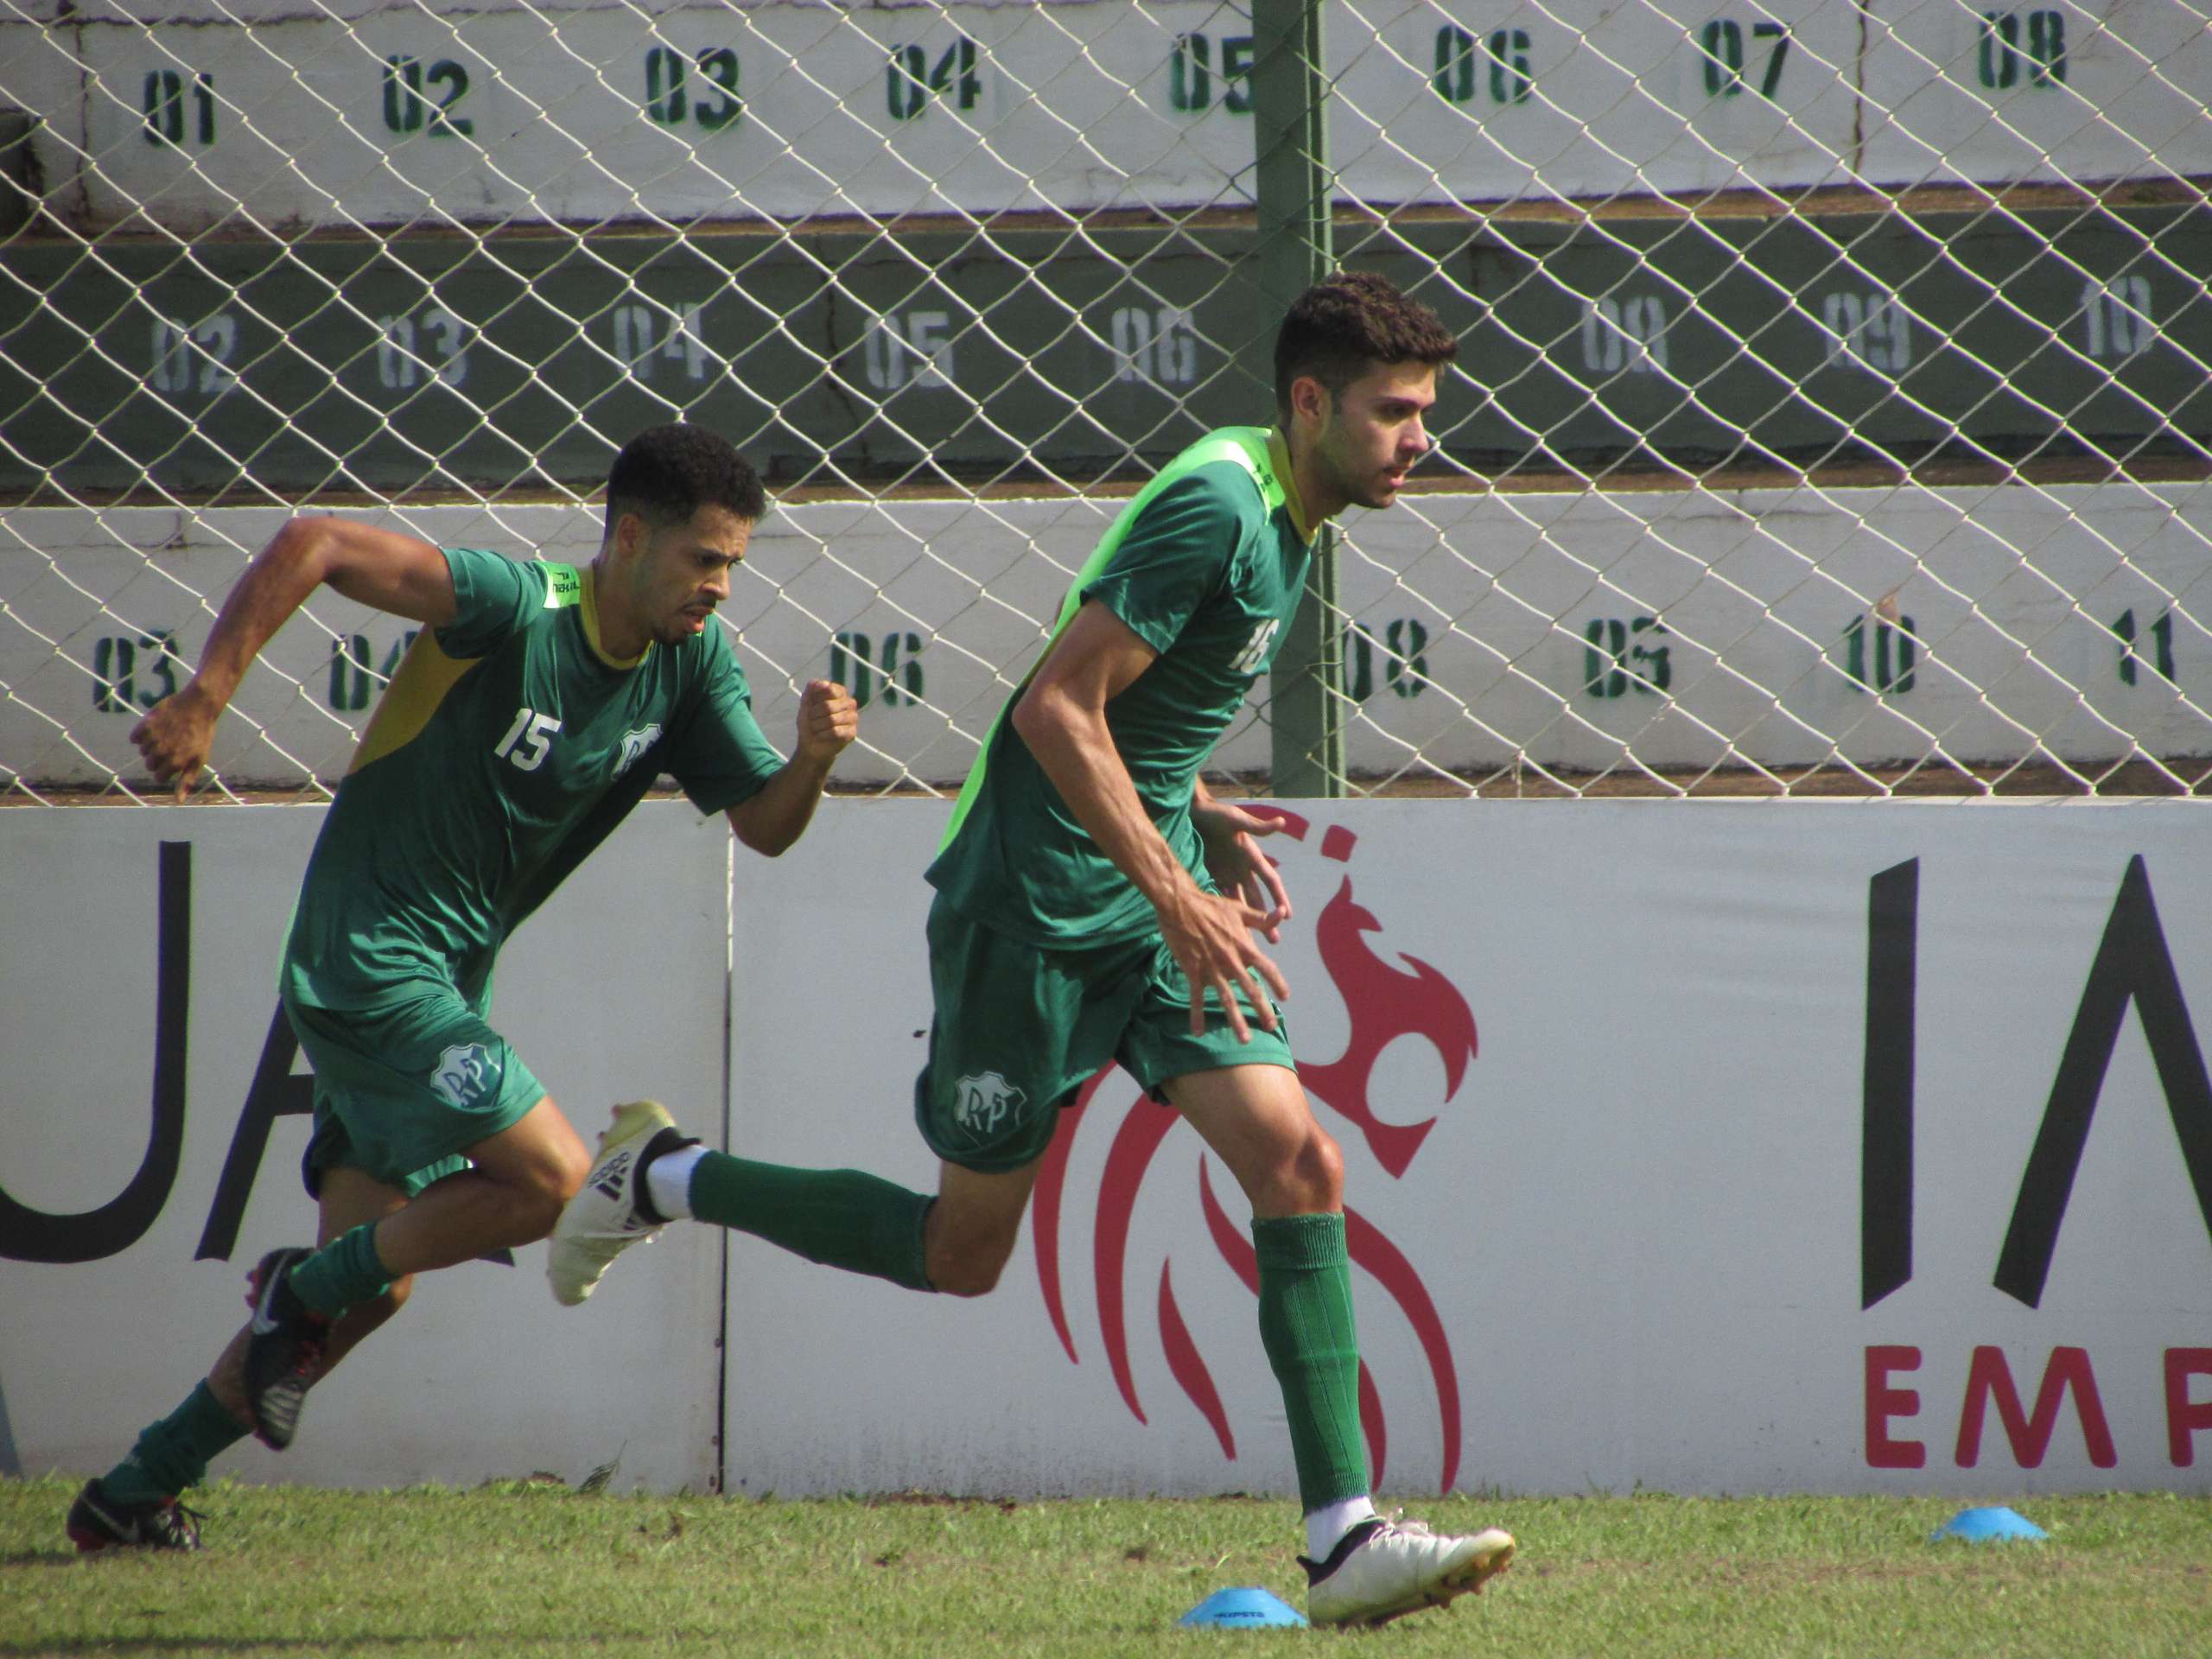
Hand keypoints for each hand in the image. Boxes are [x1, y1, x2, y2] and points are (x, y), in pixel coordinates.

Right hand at [130, 682, 219, 801]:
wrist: (198, 705)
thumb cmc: (202, 734)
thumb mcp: (199, 759)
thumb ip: (187, 781)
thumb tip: (179, 801)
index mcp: (175, 763)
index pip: (159, 777)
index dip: (167, 770)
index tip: (175, 760)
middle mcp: (162, 753)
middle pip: (149, 765)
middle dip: (159, 759)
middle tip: (172, 746)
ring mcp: (153, 739)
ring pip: (142, 752)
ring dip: (151, 746)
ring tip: (167, 735)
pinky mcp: (145, 725)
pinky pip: (134, 738)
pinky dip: (141, 735)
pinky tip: (155, 729)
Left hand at [794, 678, 858, 765]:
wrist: (809, 744)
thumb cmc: (809, 721)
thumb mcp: (805, 702)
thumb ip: (811, 689)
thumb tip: (824, 683)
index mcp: (839, 692)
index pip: (830, 689)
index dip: (815, 700)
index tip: (811, 706)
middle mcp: (849, 703)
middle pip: (828, 706)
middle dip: (814, 715)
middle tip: (812, 720)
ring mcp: (853, 717)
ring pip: (832, 720)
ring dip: (817, 726)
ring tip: (816, 729)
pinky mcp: (852, 732)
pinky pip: (835, 732)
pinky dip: (823, 735)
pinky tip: (822, 736)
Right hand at [1156, 878, 1291, 1043]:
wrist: (1180, 905)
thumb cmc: (1211, 906)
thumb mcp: (1240, 909)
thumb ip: (1261, 918)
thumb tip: (1283, 914)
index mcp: (1244, 946)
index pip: (1267, 968)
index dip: (1278, 983)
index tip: (1285, 997)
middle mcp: (1231, 960)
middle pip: (1251, 989)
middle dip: (1262, 1009)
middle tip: (1271, 1027)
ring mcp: (1212, 968)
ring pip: (1227, 999)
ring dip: (1236, 1020)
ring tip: (1244, 1039)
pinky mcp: (1193, 971)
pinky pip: (1196, 997)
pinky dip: (1197, 1015)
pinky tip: (1198, 1032)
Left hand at [1192, 796, 1292, 944]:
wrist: (1191, 811)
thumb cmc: (1217, 813)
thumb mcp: (1237, 819)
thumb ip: (1257, 826)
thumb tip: (1282, 822)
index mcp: (1251, 856)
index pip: (1270, 880)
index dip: (1279, 897)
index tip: (1288, 915)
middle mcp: (1241, 869)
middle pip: (1256, 898)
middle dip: (1266, 919)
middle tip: (1274, 941)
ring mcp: (1226, 873)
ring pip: (1238, 902)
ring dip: (1244, 921)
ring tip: (1249, 942)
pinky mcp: (1210, 874)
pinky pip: (1218, 896)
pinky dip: (1222, 911)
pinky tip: (1223, 929)